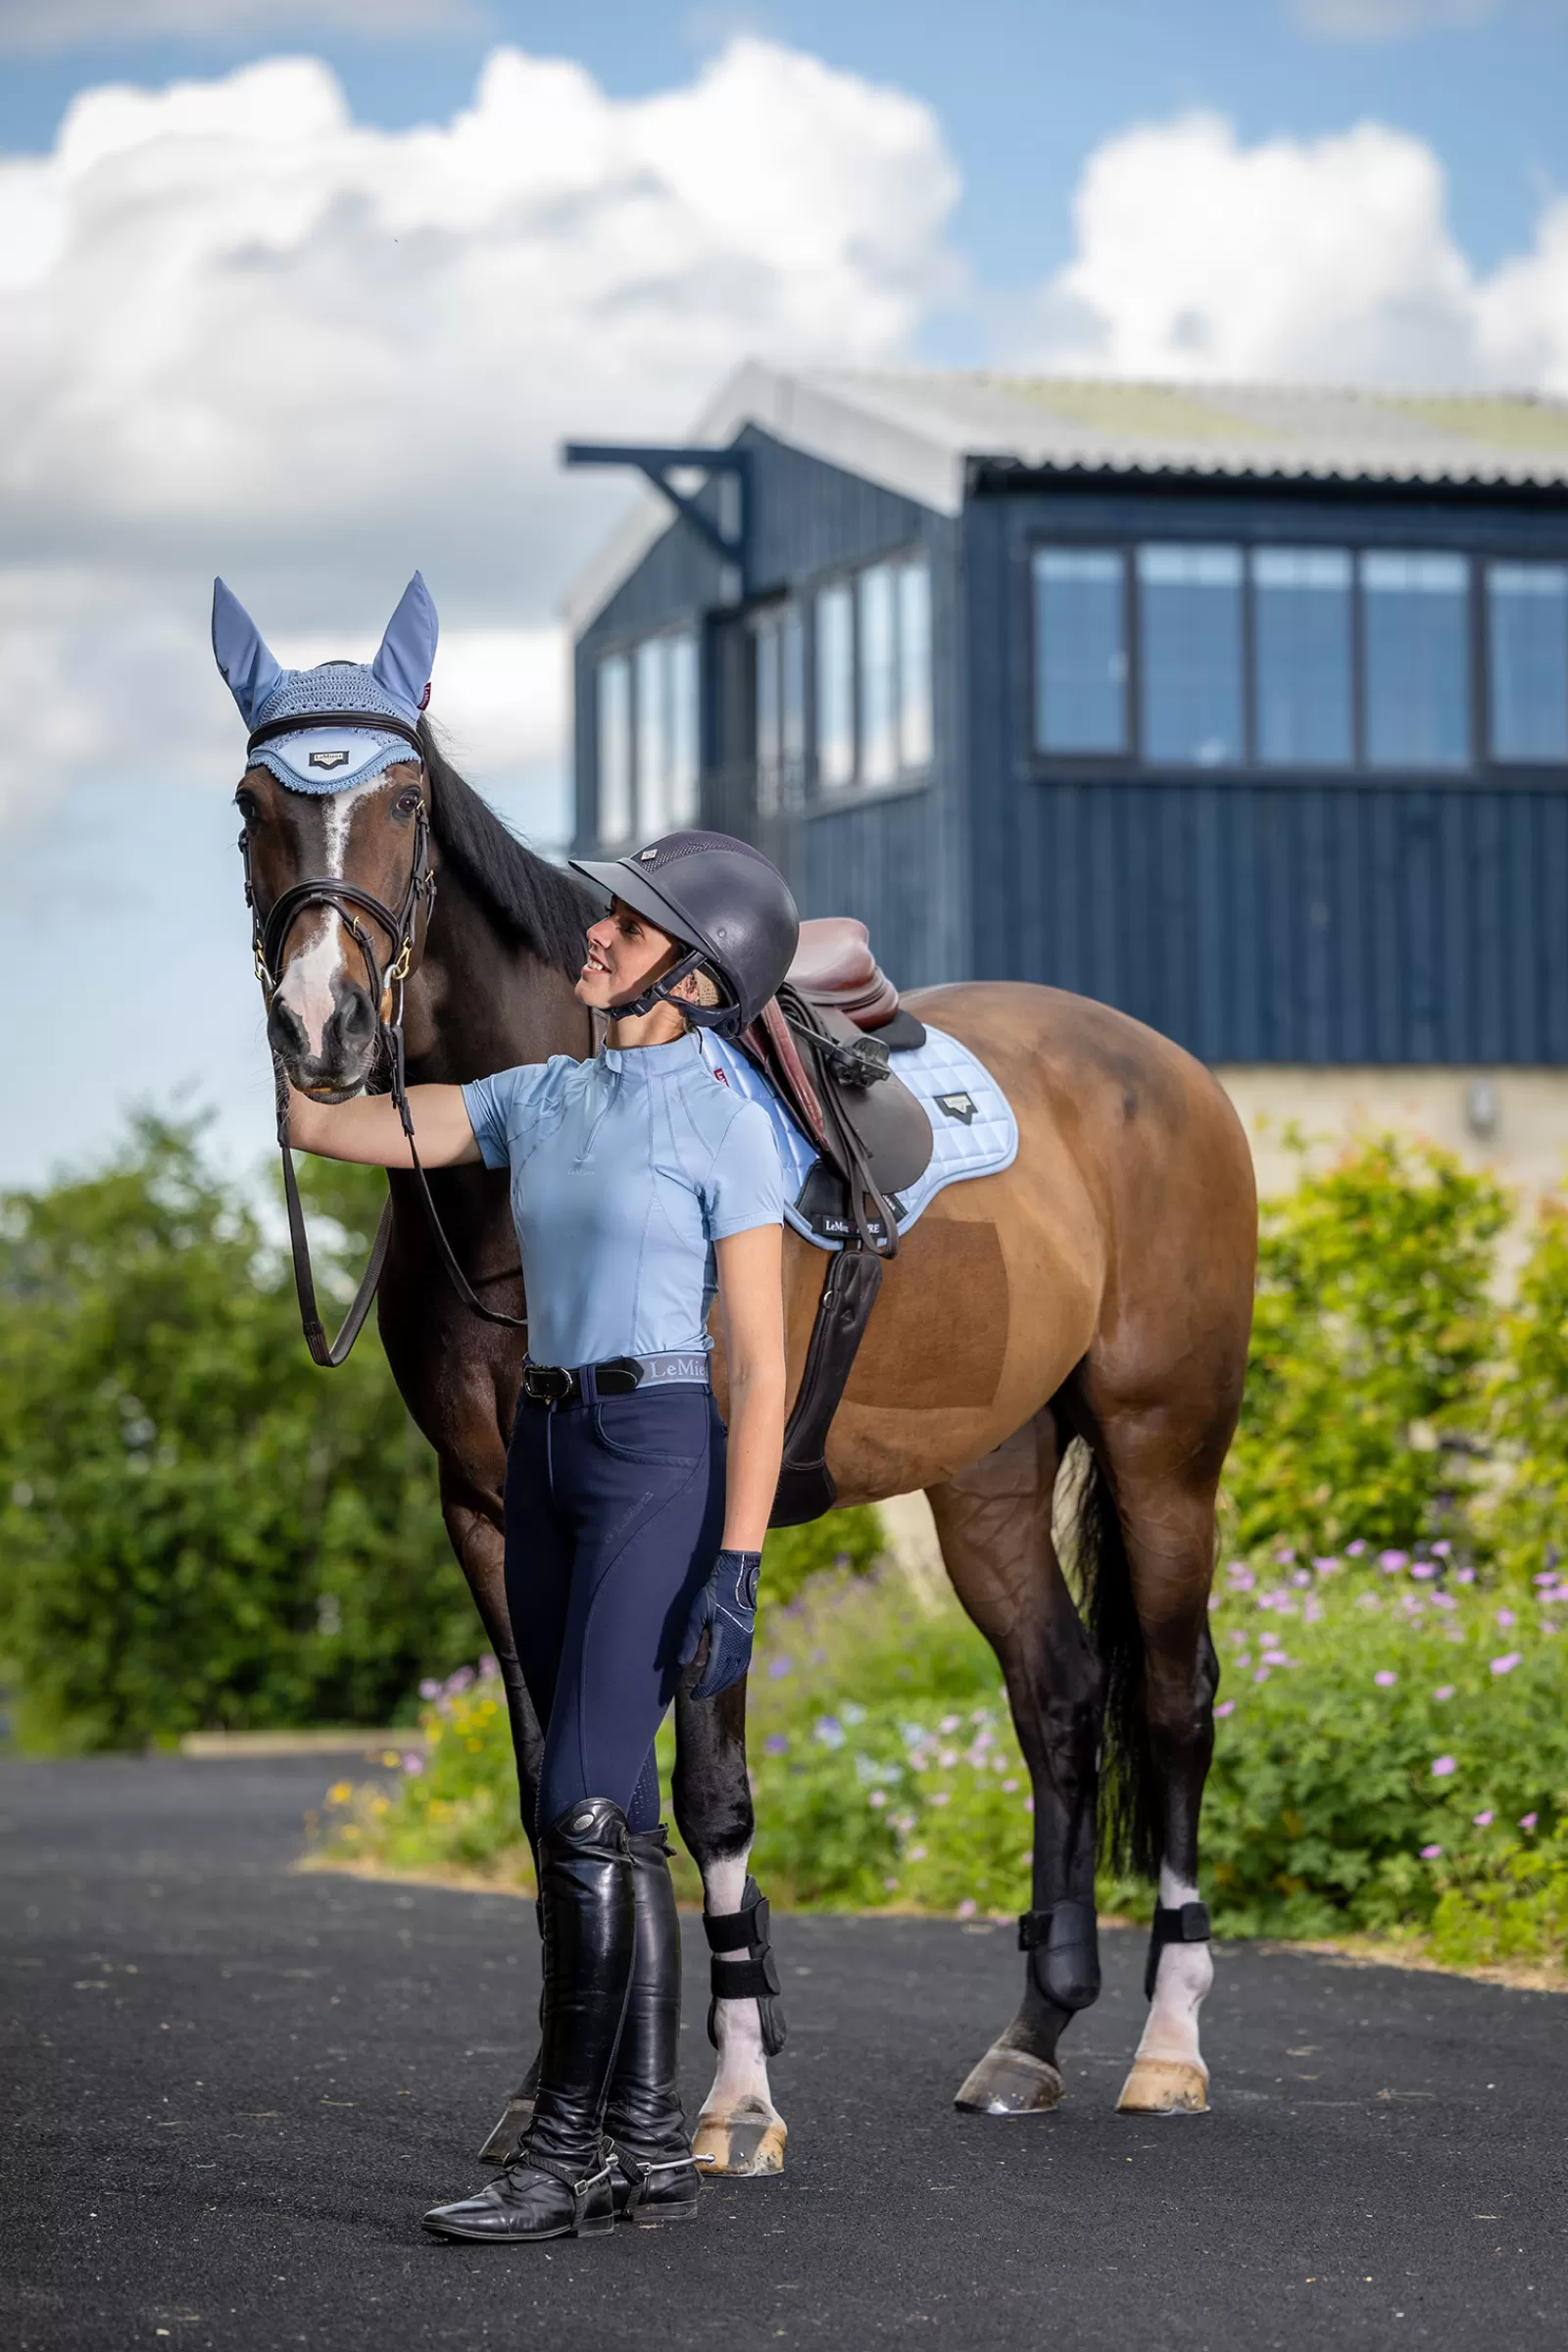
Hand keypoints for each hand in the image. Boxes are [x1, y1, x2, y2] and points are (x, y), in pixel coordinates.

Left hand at [680, 1548, 760, 1700]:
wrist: (736, 1576)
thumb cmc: (713, 1593)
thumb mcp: (696, 1614)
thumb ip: (689, 1639)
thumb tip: (682, 1663)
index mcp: (724, 1638)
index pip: (714, 1671)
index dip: (704, 1686)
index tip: (694, 1694)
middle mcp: (738, 1642)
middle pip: (726, 1674)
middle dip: (713, 1687)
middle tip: (700, 1695)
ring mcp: (745, 1639)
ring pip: (737, 1669)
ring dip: (725, 1682)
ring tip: (713, 1689)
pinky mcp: (749, 1635)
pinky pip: (744, 1661)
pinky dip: (735, 1672)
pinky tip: (729, 1674)